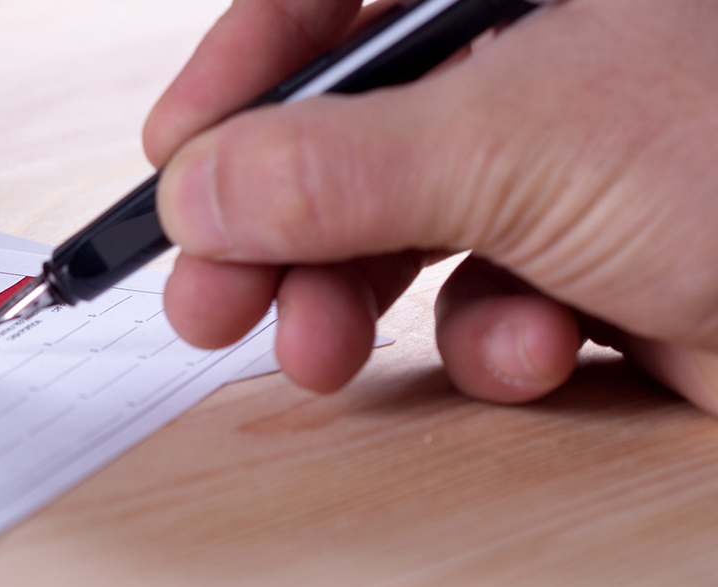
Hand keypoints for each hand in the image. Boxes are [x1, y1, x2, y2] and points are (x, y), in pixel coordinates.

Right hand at [143, 0, 717, 410]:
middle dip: (278, 230)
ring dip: (361, 304)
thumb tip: (197, 188)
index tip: (175, 165)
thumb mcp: (519, 147)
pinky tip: (542, 351)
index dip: (240, 79)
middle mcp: (542, 59)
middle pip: (350, 134)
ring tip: (324, 355)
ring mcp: (575, 163)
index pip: (333, 1)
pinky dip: (500, 340)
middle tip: (212, 303)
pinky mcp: (607, 262)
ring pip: (405, 231)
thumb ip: (334, 168)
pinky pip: (495, 299)